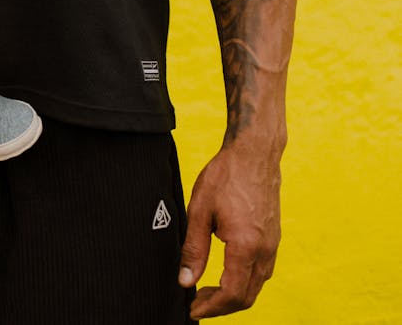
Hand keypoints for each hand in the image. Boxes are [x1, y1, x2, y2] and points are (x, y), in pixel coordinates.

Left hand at [179, 141, 281, 317]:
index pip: (231, 294)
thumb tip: (186, 281)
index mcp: (245, 246)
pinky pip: (262, 272)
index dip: (211, 308)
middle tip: (197, 303)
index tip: (193, 310)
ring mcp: (272, 245)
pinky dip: (245, 282)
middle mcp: (264, 250)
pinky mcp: (274, 238)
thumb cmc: (226, 175)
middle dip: (221, 307)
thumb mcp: (200, 210)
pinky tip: (227, 273)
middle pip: (246, 297)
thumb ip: (194, 249)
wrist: (254, 152)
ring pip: (256, 287)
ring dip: (233, 296)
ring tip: (208, 290)